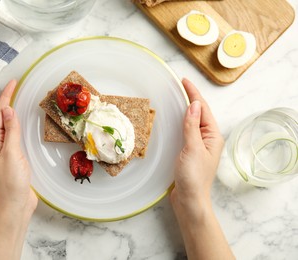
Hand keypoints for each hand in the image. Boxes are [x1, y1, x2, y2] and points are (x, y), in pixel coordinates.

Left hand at [0, 80, 37, 218]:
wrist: (15, 205)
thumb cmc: (11, 182)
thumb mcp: (11, 153)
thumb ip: (11, 131)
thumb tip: (9, 110)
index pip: (0, 113)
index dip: (6, 96)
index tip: (14, 82)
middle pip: (2, 117)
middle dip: (8, 100)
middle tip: (16, 85)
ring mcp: (5, 150)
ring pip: (8, 126)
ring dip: (13, 112)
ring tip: (19, 99)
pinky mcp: (14, 157)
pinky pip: (14, 135)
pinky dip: (18, 125)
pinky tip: (22, 124)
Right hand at [169, 79, 234, 259]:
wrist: (190, 200)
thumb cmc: (193, 177)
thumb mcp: (192, 149)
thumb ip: (192, 126)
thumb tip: (194, 105)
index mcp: (213, 136)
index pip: (203, 109)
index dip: (194, 94)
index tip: (184, 81)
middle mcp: (208, 139)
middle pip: (200, 113)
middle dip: (191, 98)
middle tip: (180, 85)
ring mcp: (199, 146)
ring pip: (193, 122)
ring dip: (186, 109)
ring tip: (178, 97)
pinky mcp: (190, 152)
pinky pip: (187, 131)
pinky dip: (181, 122)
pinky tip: (175, 120)